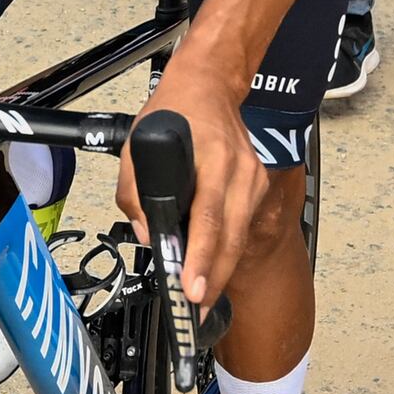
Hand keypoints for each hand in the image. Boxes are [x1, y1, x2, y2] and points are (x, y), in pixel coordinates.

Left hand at [122, 53, 264, 304]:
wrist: (209, 83)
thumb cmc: (174, 111)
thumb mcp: (136, 146)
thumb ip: (135, 193)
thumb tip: (149, 235)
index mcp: (211, 158)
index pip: (208, 217)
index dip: (202, 257)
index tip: (192, 287)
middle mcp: (238, 171)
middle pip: (231, 237)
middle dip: (215, 278)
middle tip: (197, 310)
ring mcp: (253, 178)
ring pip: (240, 238)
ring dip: (222, 271)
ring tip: (203, 300)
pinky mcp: (258, 184)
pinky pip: (243, 226)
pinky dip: (228, 250)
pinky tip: (214, 269)